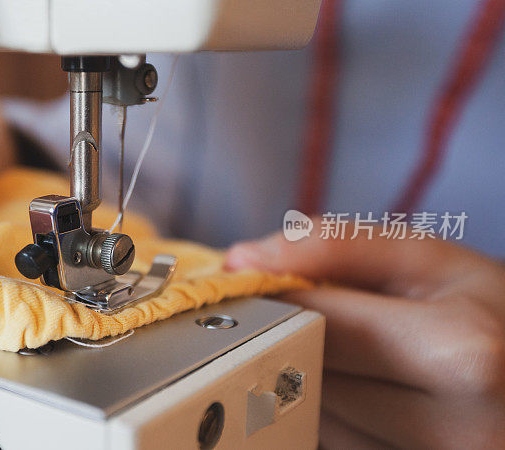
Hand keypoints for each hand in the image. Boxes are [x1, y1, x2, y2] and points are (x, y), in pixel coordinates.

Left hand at [225, 223, 504, 448]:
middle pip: (308, 376)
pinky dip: (327, 412)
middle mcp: (453, 429)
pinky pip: (330, 443)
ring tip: (351, 354)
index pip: (319, 325)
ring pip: (310, 416)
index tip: (253, 283)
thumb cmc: (484, 308)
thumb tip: (242, 261)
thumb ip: (335, 247)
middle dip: (290, 339)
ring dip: (306, 378)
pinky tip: (361, 389)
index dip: (275, 299)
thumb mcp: (427, 258)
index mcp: (459, 355)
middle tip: (300, 314)